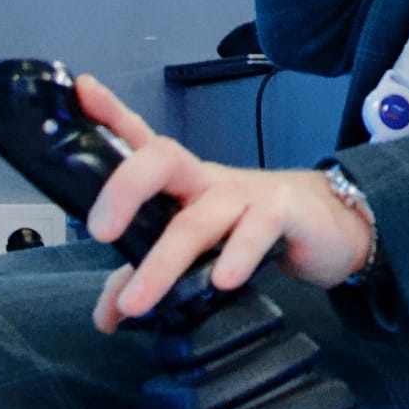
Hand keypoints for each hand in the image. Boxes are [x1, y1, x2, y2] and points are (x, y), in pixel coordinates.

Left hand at [64, 68, 377, 323]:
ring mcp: (244, 194)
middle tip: (99, 232)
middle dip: (125, 188)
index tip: (80, 90)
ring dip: (164, 263)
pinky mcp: (282, 213)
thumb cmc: (251, 231)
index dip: (110, 114)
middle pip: (161, 160)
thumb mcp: (196, 252)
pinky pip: (257, 228)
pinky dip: (238, 254)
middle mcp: (206, 180)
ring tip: (138, 303)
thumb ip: (144, 278)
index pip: (139, 140)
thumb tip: (107, 317)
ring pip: (198, 218)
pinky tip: (222, 282)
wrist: (327, 228)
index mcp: (180, 182)